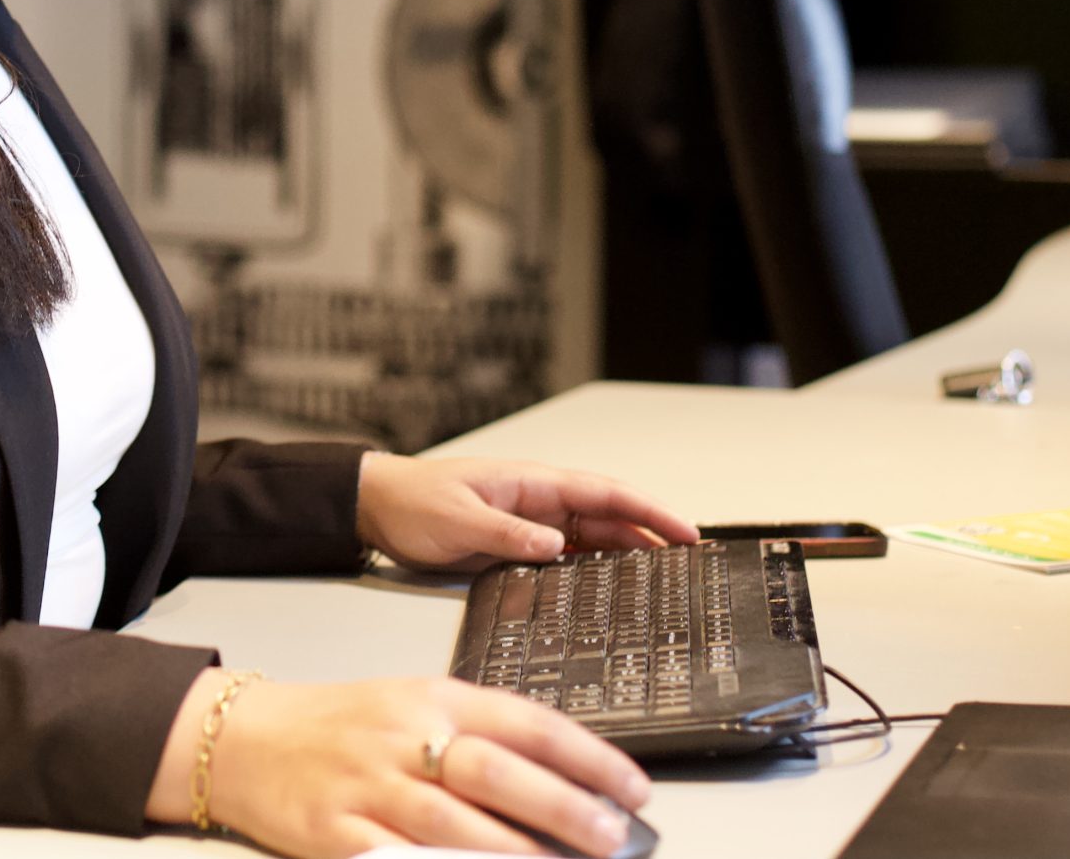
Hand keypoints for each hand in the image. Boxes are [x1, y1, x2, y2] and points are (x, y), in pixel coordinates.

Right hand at [147, 670, 650, 856]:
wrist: (246, 739)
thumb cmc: (343, 725)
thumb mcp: (415, 705)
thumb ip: (481, 737)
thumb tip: (564, 782)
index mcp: (436, 697)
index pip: (528, 721)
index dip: (588, 756)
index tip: (634, 787)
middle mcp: (407, 737)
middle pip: (498, 772)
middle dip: (565, 807)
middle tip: (613, 836)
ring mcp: (370, 788)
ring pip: (455, 824)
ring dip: (516, 855)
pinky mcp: (338, 835)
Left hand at [354, 453, 697, 572]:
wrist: (380, 507)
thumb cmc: (415, 503)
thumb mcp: (459, 520)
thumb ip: (508, 533)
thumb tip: (556, 545)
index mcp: (533, 482)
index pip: (605, 491)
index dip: (649, 510)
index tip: (684, 530)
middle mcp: (540, 499)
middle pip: (610, 514)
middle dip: (652, 534)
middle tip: (690, 562)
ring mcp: (533, 520)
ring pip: (595, 535)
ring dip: (629, 552)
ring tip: (664, 578)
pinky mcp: (520, 541)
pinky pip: (569, 553)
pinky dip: (596, 566)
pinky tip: (613, 586)